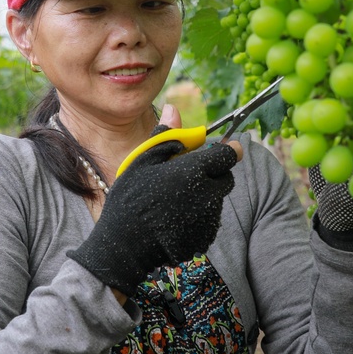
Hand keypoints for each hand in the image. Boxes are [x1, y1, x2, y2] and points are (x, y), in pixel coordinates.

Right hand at [67, 108, 240, 295]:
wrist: (123, 245)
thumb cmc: (130, 198)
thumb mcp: (142, 160)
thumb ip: (166, 136)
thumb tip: (174, 108)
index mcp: (194, 170)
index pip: (229, 155)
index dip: (226, 151)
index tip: (221, 150)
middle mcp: (208, 194)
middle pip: (226, 177)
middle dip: (213, 174)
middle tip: (187, 178)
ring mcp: (209, 218)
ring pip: (217, 199)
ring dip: (204, 195)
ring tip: (174, 202)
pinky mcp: (206, 237)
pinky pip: (209, 220)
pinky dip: (199, 217)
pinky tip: (174, 220)